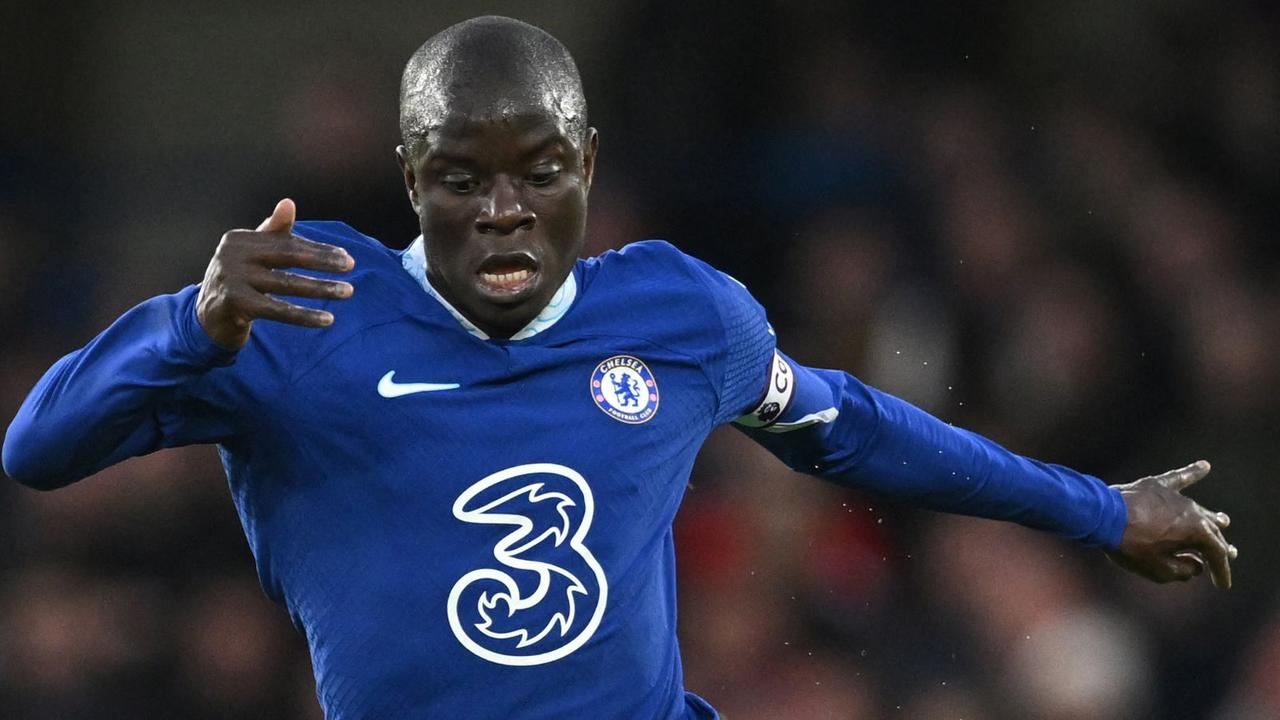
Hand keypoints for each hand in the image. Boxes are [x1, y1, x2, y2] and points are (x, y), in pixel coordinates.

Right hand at [196, 199, 354, 348]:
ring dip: (321, 288)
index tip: (346, 256)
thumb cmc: (238, 280)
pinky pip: (278, 311)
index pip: (286, 242)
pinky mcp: (235, 304)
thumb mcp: (253, 255)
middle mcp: (232, 255)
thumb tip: (289, 203)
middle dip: (322, 261)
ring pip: (286, 284)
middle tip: (352, 266)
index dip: (317, 249)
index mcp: (239, 239)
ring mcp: (231, 279)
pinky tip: (328, 320)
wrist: (208, 317)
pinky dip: (305, 316)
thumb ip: (272, 232)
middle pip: (287, 256)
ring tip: (348, 291)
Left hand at [1106, 460, 1236, 587]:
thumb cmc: (1130, 546)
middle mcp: (1192, 511)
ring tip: (1224, 521)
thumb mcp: (1159, 570)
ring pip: (1198, 509)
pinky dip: (1193, 472)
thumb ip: (1183, 571)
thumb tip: (1195, 566)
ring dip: (1212, 518)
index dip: (1222, 571)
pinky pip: (1178, 477)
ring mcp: (1175, 497)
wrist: (1103, 517)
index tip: (1223, 585)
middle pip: (1211, 530)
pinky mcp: (1156, 486)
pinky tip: (1205, 465)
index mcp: (1197, 532)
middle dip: (1219, 545)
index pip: (1217, 554)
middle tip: (1229, 553)